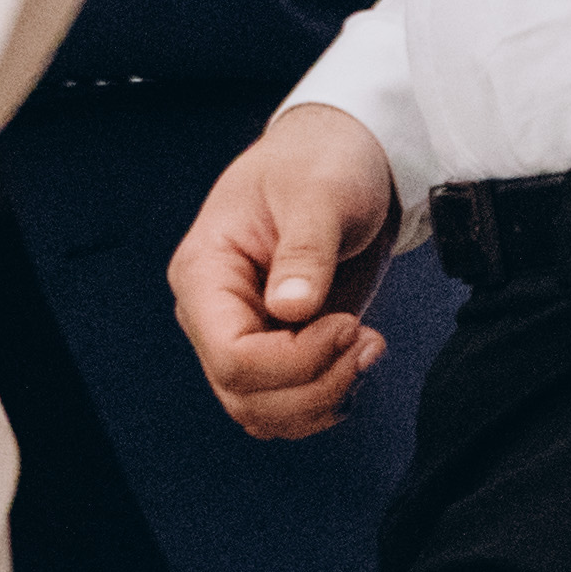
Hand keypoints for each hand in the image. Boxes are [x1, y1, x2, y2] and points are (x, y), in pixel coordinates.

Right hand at [167, 104, 405, 439]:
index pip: (230, 354)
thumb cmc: (319, 161)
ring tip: (366, 345)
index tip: (346, 324)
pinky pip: (289, 405)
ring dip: (324, 397)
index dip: (294, 360)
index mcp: (204, 272)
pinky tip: (357, 357)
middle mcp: (214, 313)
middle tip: (365, 340)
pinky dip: (328, 398)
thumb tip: (289, 308)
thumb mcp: (318, 193)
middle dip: (315, 385)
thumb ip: (304, 251)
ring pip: (264, 414)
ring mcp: (245, 335)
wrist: (341, 158)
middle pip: (245, 396)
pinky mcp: (279, 348)